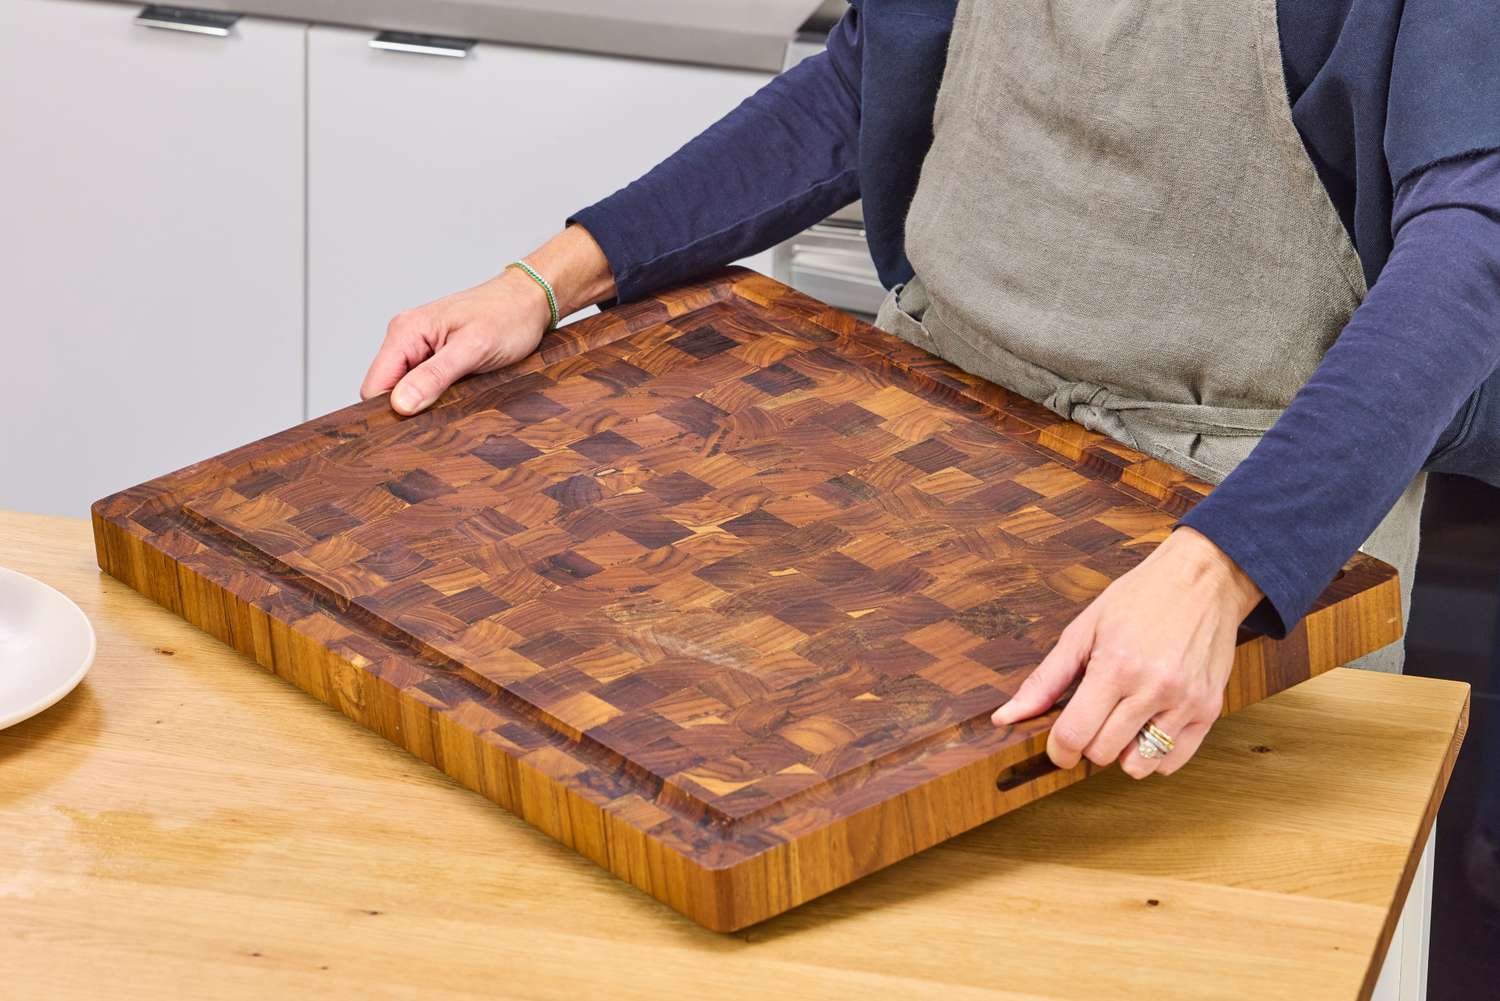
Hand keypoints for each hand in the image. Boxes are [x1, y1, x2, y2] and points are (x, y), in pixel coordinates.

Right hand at [361, 224, 615, 415]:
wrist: (531, 299)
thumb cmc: (508, 316)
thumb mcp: (473, 349)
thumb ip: (434, 376)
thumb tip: (400, 405)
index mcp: (406, 332)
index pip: (374, 386)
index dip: (390, 412)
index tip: (415, 429)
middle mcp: (406, 337)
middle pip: (387, 391)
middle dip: (409, 410)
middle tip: (442, 418)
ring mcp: (420, 346)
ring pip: (407, 390)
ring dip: (426, 403)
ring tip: (457, 402)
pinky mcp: (436, 355)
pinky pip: (424, 383)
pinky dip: (438, 395)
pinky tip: (460, 395)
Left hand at [991, 527, 1262, 778]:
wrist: (1202, 579)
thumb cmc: (1140, 598)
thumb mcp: (1083, 630)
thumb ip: (1045, 679)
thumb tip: (1005, 717)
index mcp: (1115, 666)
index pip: (1075, 736)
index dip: (1058, 749)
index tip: (1059, 744)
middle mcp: (1153, 688)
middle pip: (1103, 754)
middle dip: (1088, 744)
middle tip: (1092, 719)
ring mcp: (1186, 702)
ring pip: (1140, 766)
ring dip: (1122, 753)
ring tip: (1121, 723)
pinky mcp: (1210, 710)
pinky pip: (1174, 761)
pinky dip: (1155, 754)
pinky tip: (1147, 726)